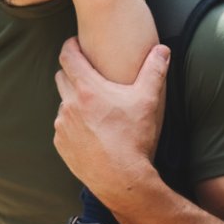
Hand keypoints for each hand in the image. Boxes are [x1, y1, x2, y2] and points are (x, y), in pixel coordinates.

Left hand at [51, 39, 169, 209]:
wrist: (122, 179)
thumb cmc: (135, 138)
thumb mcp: (148, 101)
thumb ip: (154, 71)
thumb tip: (162, 49)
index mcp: (87, 89)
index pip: (67, 56)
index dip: (71, 46)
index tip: (76, 43)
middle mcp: (69, 104)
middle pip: (62, 77)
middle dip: (73, 73)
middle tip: (90, 75)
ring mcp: (62, 125)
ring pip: (64, 103)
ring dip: (75, 101)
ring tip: (95, 108)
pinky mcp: (61, 143)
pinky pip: (63, 126)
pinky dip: (74, 124)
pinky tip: (91, 131)